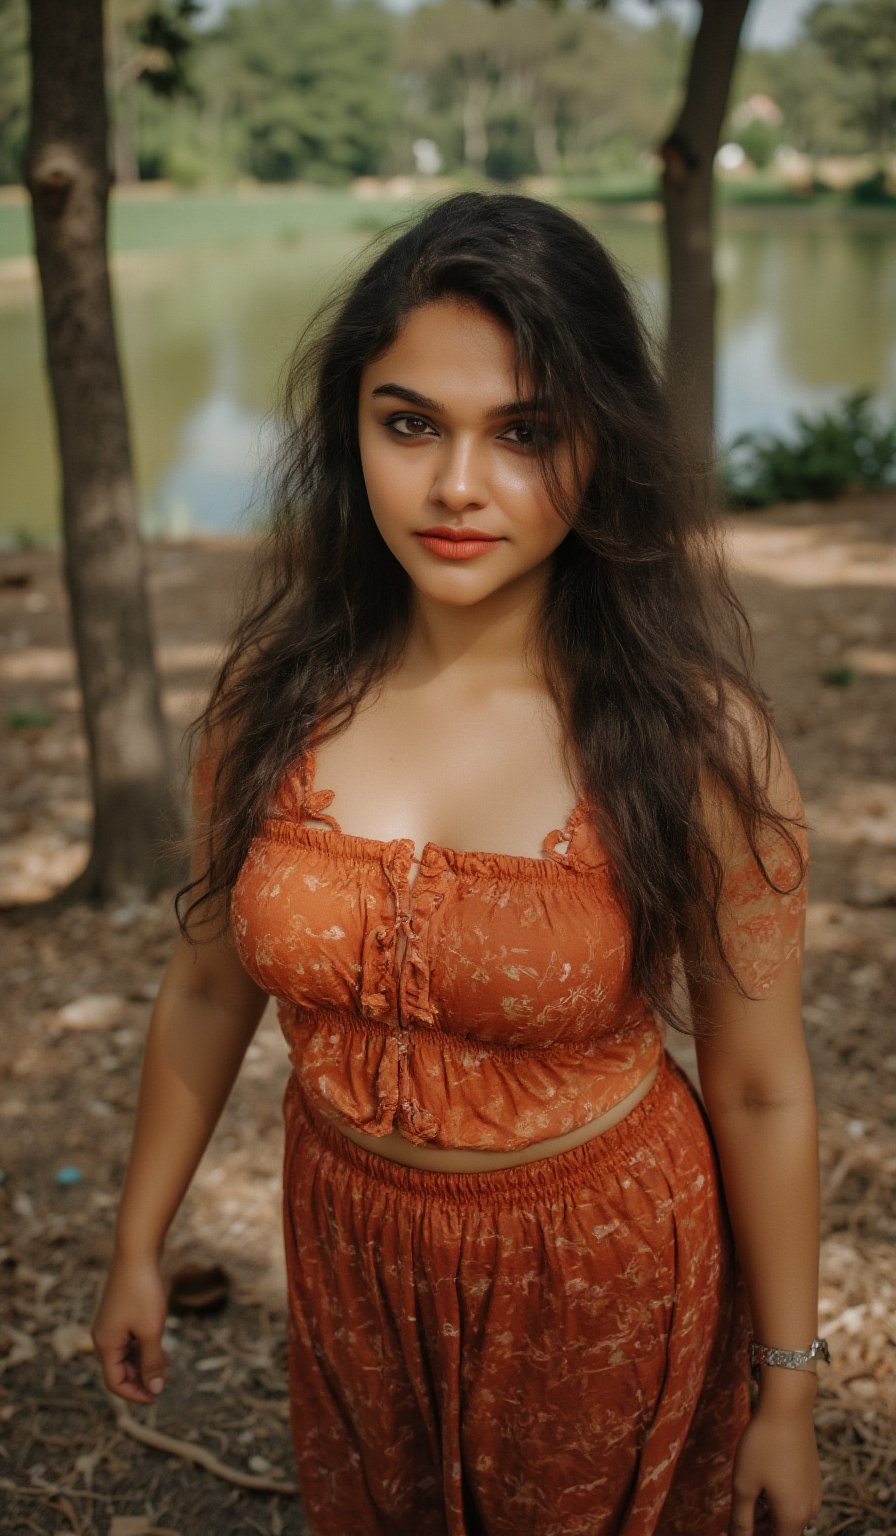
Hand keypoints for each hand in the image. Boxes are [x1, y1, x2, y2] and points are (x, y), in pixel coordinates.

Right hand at [91, 1252, 170, 1405]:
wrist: (138, 1252)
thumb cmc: (143, 1292)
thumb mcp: (151, 1331)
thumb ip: (152, 1362)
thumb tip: (155, 1390)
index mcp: (105, 1344)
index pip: (115, 1382)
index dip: (135, 1394)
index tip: (157, 1397)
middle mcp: (103, 1336)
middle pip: (120, 1370)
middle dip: (142, 1379)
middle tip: (166, 1381)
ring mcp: (111, 1324)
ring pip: (126, 1355)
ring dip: (145, 1363)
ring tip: (167, 1365)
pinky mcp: (120, 1312)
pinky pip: (129, 1340)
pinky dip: (143, 1348)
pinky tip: (162, 1347)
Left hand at [729, 1404, 821, 1535]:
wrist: (788, 1406)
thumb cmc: (763, 1444)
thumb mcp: (744, 1484)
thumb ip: (741, 1520)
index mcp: (793, 1517)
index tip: (740, 1530)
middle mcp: (809, 1510)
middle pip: (783, 1533)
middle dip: (760, 1529)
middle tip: (739, 1516)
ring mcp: (814, 1493)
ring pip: (789, 1516)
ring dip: (768, 1516)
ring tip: (746, 1501)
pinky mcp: (813, 1478)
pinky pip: (795, 1500)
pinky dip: (778, 1501)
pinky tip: (761, 1485)